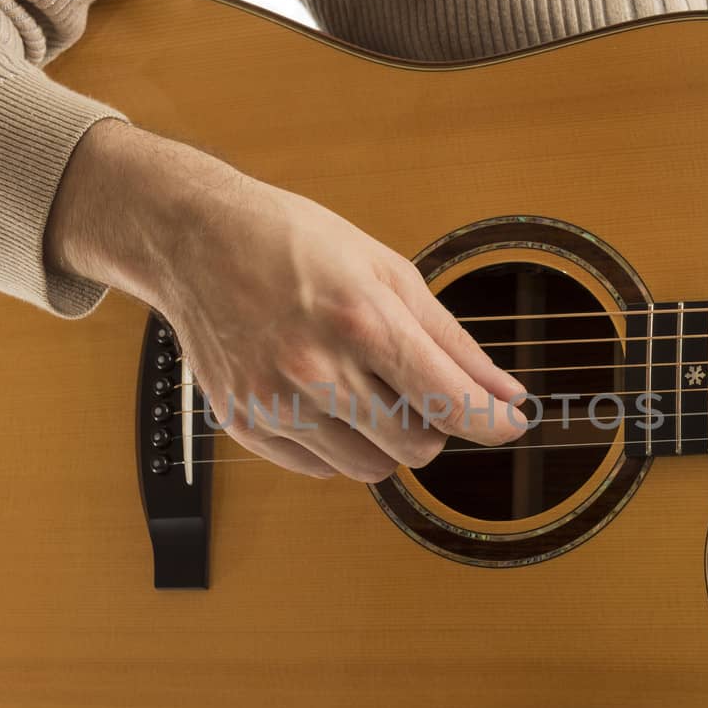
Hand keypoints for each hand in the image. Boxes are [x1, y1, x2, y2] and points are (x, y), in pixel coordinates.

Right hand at [46, 120, 527, 480]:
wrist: (196, 239)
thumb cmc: (294, 243)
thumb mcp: (386, 272)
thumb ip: (451, 341)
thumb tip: (505, 393)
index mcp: (361, 321)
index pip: (450, 403)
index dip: (494, 424)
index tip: (511, 424)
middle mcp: (316, 370)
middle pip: (416, 447)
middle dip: (433, 425)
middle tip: (418, 388)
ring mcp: (275, 402)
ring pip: (370, 468)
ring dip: (384, 440)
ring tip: (364, 388)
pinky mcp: (244, 422)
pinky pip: (320, 468)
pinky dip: (336, 444)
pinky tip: (322, 397)